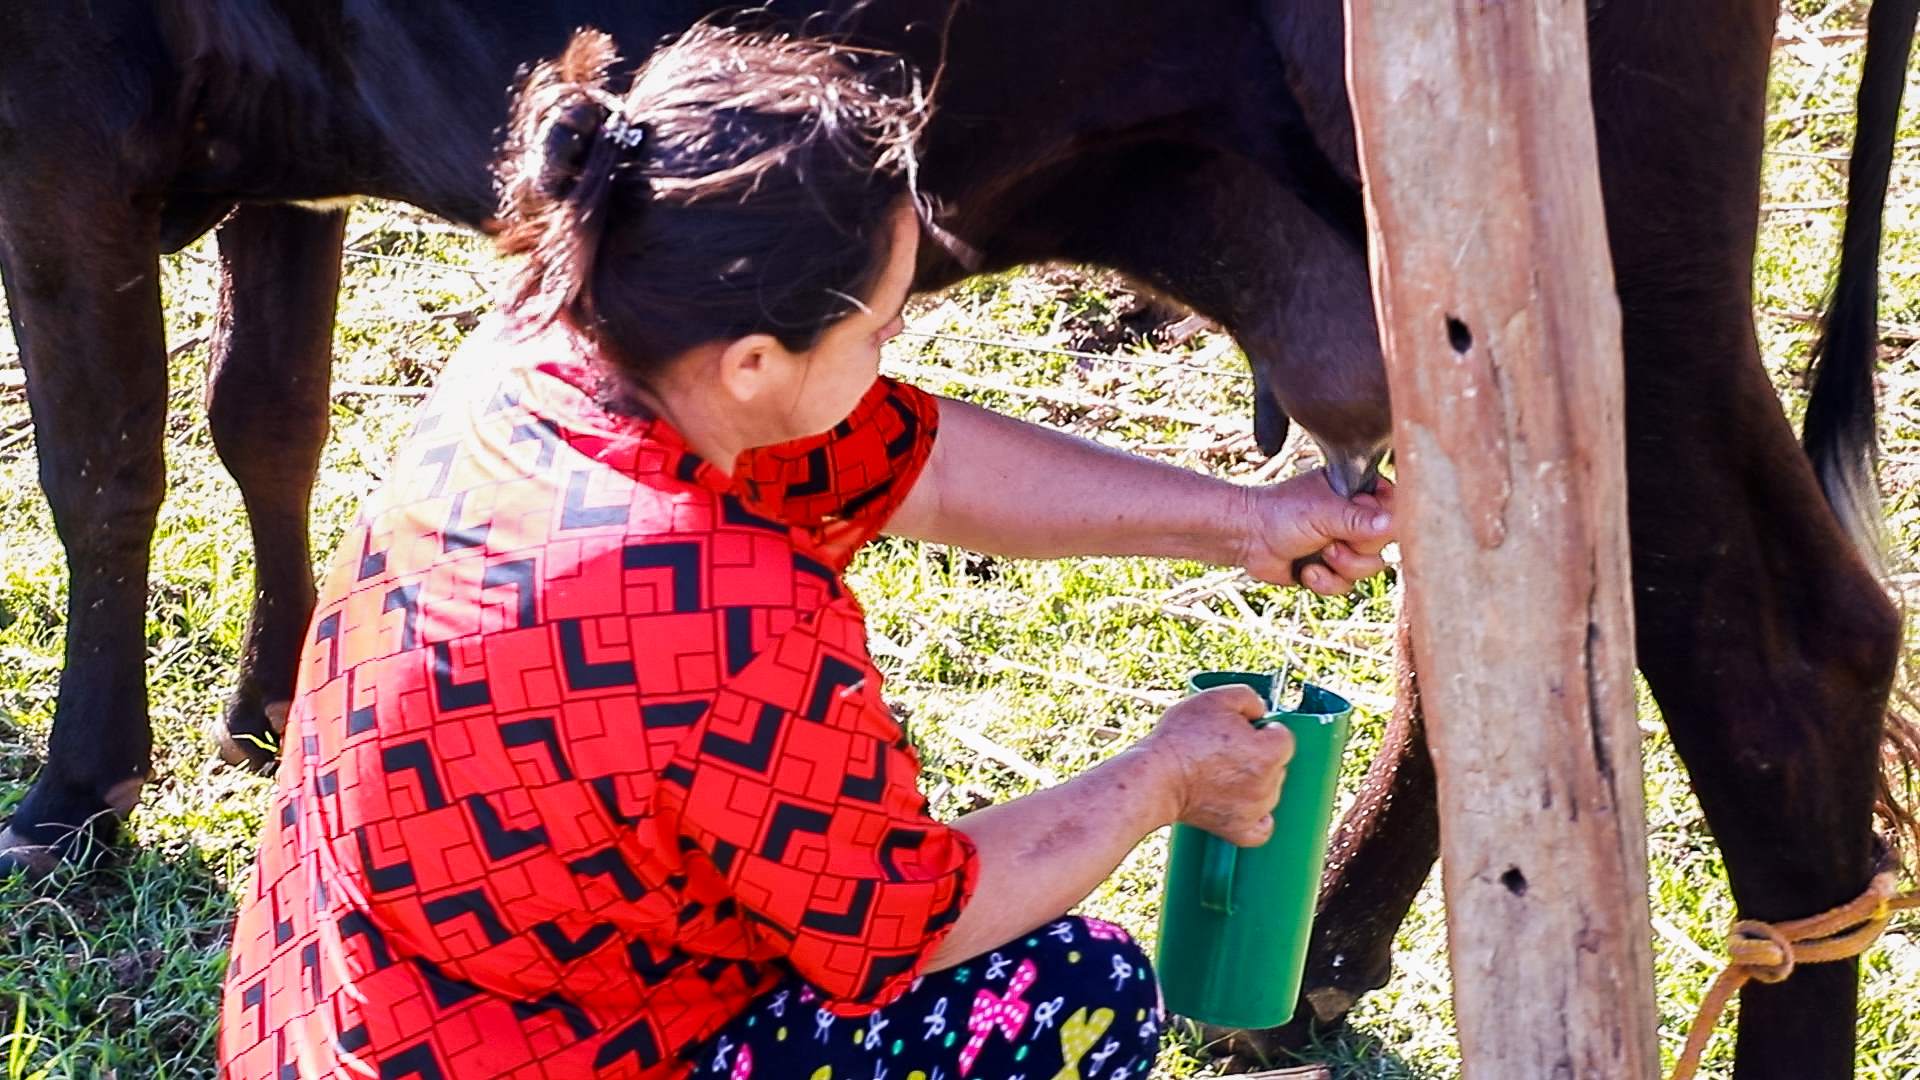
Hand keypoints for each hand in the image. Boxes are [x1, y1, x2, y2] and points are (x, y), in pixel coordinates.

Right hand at [1138, 685, 1293, 845]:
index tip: (1237, 730)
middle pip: (1276, 764)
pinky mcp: (1239, 830)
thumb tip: (1260, 711)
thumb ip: (1249, 698)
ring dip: (1253, 782)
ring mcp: (1256, 810)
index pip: (1282, 737)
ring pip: (1269, 791)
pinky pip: (1262, 826)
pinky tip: (1241, 803)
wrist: (1156, 777)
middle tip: (1223, 749)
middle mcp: (1269, 784)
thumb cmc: (1182, 738)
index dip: (1260, 729)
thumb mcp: (1215, 698)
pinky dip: (1257, 816)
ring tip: (1220, 772)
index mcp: (1269, 753)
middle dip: (1257, 754)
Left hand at [1238, 471, 1395, 594]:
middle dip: (1355, 549)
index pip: (1395, 509)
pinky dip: (1325, 582)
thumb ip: (1358, 519)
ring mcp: (1347, 544)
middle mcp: (1357, 518)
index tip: (1356, 525)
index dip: (1381, 524)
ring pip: (1370, 568)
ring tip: (1318, 554)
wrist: (1248, 539)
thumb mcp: (1323, 512)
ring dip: (1341, 566)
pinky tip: (1306, 570)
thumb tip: (1392, 524)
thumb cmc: (1281, 513)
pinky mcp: (1334, 569)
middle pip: (1385, 544)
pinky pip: (1347, 585)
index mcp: (1359, 493)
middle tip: (1329, 540)